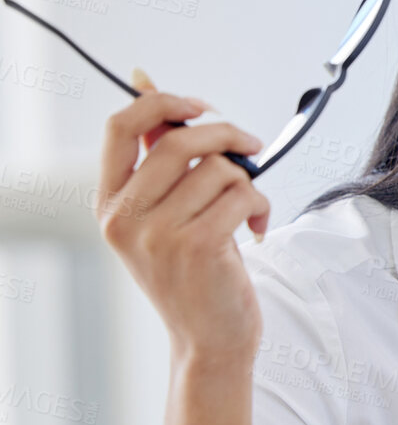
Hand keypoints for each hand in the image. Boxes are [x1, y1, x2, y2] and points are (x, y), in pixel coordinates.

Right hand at [98, 69, 270, 366]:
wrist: (208, 340)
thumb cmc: (193, 273)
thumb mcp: (162, 215)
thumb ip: (157, 156)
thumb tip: (146, 84)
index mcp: (109, 203)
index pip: (120, 127)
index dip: (161, 102)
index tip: (199, 106)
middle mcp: (125, 217)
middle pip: (179, 141)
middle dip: (226, 135)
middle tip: (251, 146)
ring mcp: (158, 233)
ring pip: (219, 170)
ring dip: (248, 183)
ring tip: (248, 211)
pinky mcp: (198, 246)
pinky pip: (242, 195)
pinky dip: (260, 206)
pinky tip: (257, 229)